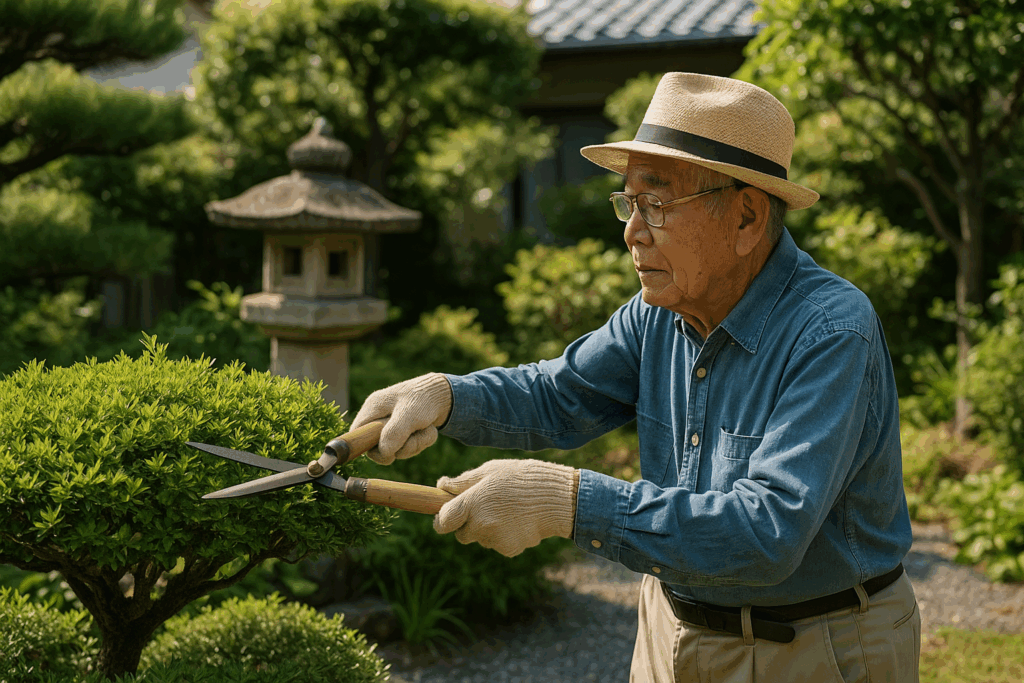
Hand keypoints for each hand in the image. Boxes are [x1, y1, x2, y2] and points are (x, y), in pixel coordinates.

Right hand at [350, 373, 452, 464]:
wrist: (445, 394)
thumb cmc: (423, 399)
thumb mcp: (409, 415)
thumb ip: (394, 434)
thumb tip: (383, 453)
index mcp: (373, 408)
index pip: (356, 434)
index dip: (366, 446)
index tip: (386, 451)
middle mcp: (379, 418)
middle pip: (378, 448)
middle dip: (401, 446)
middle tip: (414, 434)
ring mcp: (391, 427)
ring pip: (397, 451)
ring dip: (416, 443)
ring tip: (425, 428)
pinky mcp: (404, 434)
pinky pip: (409, 448)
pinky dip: (422, 441)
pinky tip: (428, 429)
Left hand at [433, 459, 578, 556]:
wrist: (557, 498)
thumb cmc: (522, 478)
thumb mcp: (490, 470)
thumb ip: (463, 481)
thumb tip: (441, 485)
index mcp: (471, 503)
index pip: (443, 522)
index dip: (443, 519)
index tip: (447, 515)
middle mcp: (480, 525)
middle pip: (461, 534)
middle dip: (468, 524)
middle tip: (486, 507)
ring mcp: (494, 540)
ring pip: (481, 539)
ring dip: (487, 529)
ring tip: (509, 509)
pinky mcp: (509, 549)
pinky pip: (498, 544)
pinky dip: (504, 535)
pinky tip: (519, 520)